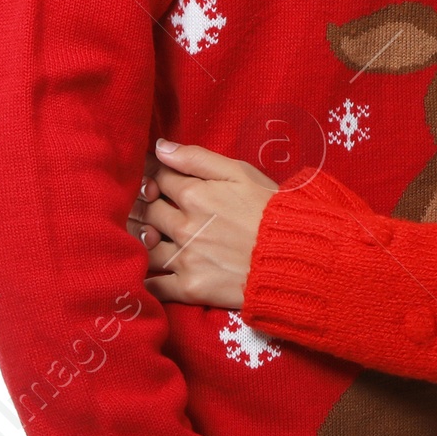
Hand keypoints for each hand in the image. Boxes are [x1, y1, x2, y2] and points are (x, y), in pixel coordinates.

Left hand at [138, 140, 276, 309]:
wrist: (296, 256)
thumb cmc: (272, 210)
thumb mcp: (242, 173)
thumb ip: (198, 158)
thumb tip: (160, 147)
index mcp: (194, 194)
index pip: (158, 177)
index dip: (152, 174)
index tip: (153, 176)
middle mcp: (184, 226)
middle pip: (147, 210)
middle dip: (142, 204)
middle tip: (143, 203)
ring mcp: (185, 258)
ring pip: (144, 245)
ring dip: (139, 237)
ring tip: (146, 232)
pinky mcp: (190, 288)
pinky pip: (154, 285)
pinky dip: (144, 279)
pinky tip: (142, 271)